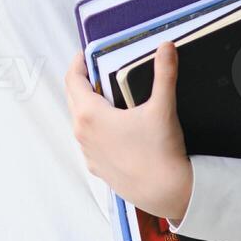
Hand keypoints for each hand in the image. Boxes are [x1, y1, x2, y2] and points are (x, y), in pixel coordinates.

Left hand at [63, 41, 194, 222]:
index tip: (84, 56)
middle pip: (73, 98)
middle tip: (97, 71)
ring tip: (107, 97)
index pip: (73, 80)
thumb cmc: (161, 153)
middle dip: (82, 82)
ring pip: (80, 121)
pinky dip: (96, 128)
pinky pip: (89, 141)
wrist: (167, 193)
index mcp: (90, 115)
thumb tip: (166, 47)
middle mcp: (82, 134)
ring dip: (88, 106)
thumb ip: (164, 73)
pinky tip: (114, 128)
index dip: (78, 64)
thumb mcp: (162, 107)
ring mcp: (88, 153)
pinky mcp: (97, 168)